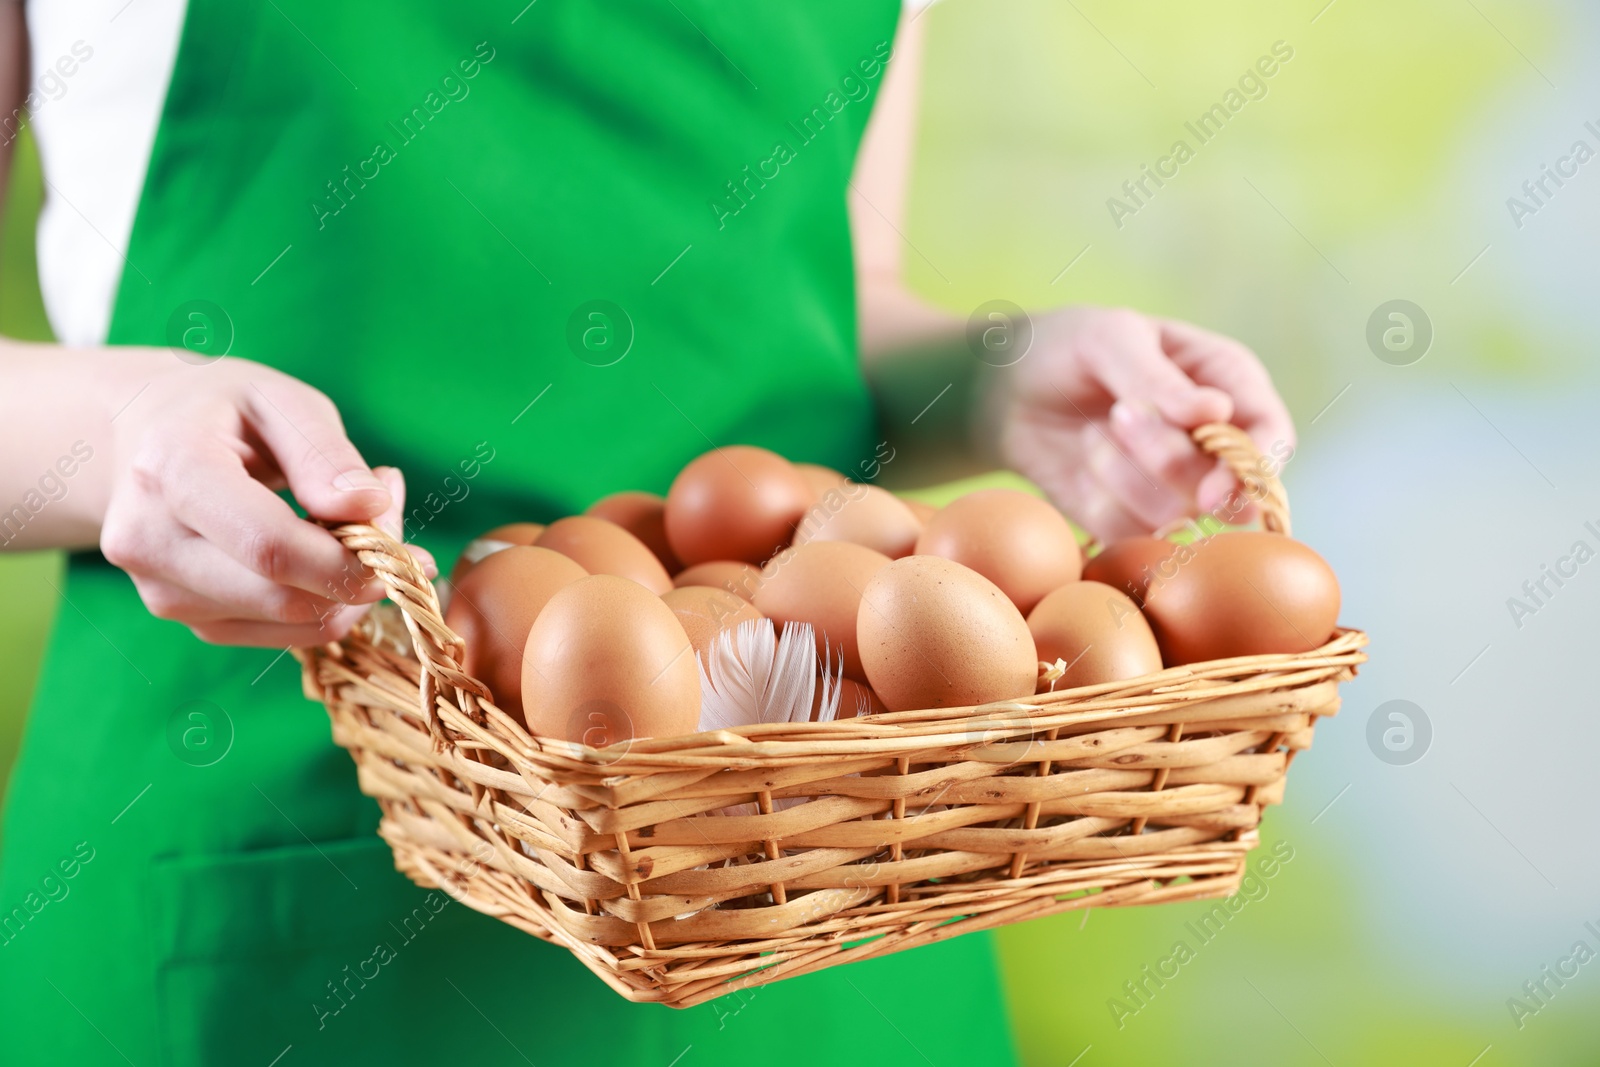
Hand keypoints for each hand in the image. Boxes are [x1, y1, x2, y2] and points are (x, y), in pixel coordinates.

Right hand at [99, 355, 435, 645]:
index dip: (348, 560)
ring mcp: (161, 590)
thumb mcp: (278, 399)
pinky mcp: (188, 619)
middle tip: (390, 519)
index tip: (406, 548)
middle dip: (360, 573)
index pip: (269, 547)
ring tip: (355, 525)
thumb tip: (370, 507)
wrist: (143, 436)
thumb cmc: (220, 409)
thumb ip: (325, 453)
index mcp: (171, 472)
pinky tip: (327, 555)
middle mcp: (150, 542)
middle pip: (284, 595)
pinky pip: (283, 634)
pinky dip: (326, 603)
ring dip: (348, 589)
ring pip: (292, 622)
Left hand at [996, 306, 1294, 542]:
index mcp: (1228, 382)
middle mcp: (1214, 439)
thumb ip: (1158, 378)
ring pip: (1177, 515)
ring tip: (1095, 433)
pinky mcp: (1134, 517)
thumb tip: (1216, 411)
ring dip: (1124, 477)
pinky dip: (1100, 502)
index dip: (1251, 471)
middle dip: (1166, 461)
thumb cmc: (1068, 347)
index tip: (1212, 493)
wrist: (1006, 389)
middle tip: (1117, 416)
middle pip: (1225, 489)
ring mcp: (1176, 485)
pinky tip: (1085, 464)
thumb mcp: (1109, 339)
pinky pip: (1132, 533)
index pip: (1270, 436)